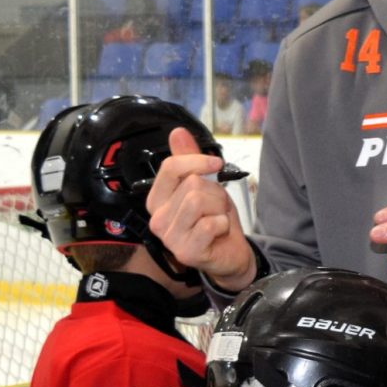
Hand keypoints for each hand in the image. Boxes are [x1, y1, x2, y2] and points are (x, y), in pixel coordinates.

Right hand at [145, 126, 257, 289]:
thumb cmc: (214, 220)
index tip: (216, 164)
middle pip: (191, 184)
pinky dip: (222, 223)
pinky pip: (210, 223)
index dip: (197, 160)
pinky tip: (218, 232)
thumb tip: (177, 132)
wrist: (229, 254)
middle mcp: (157, 219)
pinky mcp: (186, 251)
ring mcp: (170, 237)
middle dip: (214, 192)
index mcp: (157, 200)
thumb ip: (190, 160)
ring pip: (199, 201)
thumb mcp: (205, 185)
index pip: (170, 168)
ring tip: (217, 218)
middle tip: (216, 207)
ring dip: (218, 207)